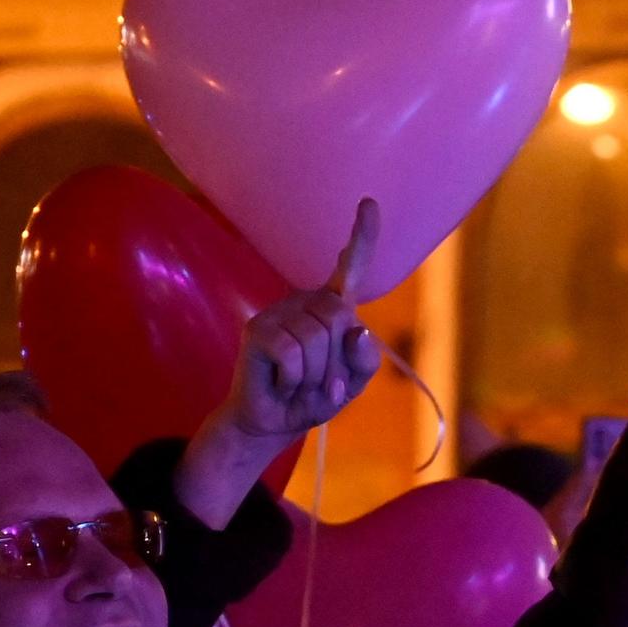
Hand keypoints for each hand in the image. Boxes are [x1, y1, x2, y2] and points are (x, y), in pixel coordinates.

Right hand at [174, 200, 383, 527]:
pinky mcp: (258, 331)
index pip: (350, 269)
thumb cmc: (313, 397)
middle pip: (341, 317)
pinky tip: (281, 382)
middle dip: (337, 361)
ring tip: (298, 382)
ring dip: (316, 375)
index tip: (369, 204)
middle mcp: (305, 302)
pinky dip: (295, 377)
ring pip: (318, 339)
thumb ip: (364, 360)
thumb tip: (358, 332)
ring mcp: (278, 313)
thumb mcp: (352, 383)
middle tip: (318, 379)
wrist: (273, 423)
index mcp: (331, 309)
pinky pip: (292, 352)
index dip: (362, 238)